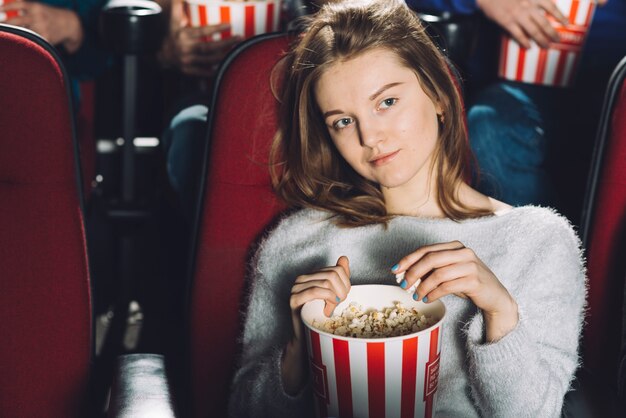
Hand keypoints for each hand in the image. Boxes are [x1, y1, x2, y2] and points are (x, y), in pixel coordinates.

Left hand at [0, 1, 82, 52]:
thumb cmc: (49, 15)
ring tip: (11, 34)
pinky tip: (25, 42)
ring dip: (16, 33)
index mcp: (36, 7)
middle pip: (17, 20)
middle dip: (6, 23)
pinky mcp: (46, 38)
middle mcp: (39, 17)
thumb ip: (24, 9)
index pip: (18, 4)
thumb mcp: (38, 7)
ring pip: (23, 32)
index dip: (6, 7)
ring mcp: (43, 28)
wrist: (69, 24)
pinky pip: (33, 40)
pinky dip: (28, 41)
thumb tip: (5, 10)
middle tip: (0, 24)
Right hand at [158, 1, 241, 76]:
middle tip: (240, 37)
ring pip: (209, 60)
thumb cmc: (173, 36)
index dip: (217, 28)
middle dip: (226, 43)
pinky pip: (204, 72)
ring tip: (237, 50)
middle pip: (209, 47)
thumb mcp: (174, 21)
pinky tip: (226, 67)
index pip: (203, 31)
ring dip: (224, 56)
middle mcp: (185, 48)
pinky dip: (214, 71)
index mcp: (184, 35)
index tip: (230, 25)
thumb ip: (178, 8)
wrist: (162, 56)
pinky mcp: (189, 71)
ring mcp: (187, 61)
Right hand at [281, 256, 350, 393]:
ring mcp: (296, 287)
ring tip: (333, 308)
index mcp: (312, 275)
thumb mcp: (334, 294)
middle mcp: (302, 278)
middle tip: (340, 303)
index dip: (346, 284)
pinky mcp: (294, 299)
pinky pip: (315, 291)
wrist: (306, 337)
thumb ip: (339, 276)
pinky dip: (327, 298)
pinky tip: (328, 308)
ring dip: (335, 297)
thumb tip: (344, 258)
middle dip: (342, 290)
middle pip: (332, 274)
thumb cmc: (320, 317)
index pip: (337, 269)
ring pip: (326, 282)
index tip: (344, 297)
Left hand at [393, 241, 517, 341]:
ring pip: (438, 274)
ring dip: (423, 287)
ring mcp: (470, 265)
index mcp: (455, 246)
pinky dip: (434, 293)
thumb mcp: (449, 273)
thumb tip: (405, 275)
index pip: (426, 250)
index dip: (408, 259)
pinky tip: (428, 299)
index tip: (395, 270)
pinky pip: (447, 286)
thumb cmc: (468, 284)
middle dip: (413, 273)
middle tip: (403, 285)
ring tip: (416, 296)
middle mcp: (464, 252)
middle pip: (430, 259)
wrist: (495, 297)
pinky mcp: (474, 281)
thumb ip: (431, 270)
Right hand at [476, 0, 568, 48]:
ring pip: (533, 30)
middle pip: (544, 22)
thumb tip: (544, 6)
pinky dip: (524, 41)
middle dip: (552, 32)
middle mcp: (527, 6)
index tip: (566, 22)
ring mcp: (517, 15)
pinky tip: (529, 47)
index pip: (551, 6)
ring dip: (541, 39)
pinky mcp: (507, 22)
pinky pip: (518, 34)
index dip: (560, 15)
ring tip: (547, 46)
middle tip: (558, 40)